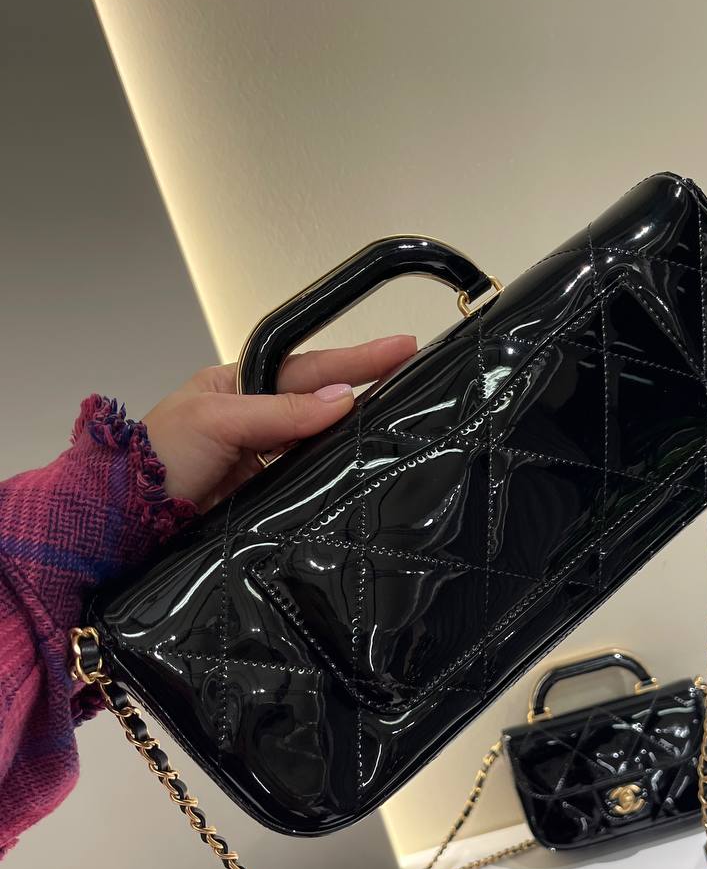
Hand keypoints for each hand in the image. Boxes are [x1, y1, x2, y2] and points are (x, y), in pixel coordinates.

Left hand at [145, 335, 416, 508]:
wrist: (128, 520)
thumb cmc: (157, 459)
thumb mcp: (218, 420)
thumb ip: (281, 410)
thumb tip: (341, 401)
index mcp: (238, 387)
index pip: (309, 367)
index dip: (356, 359)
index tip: (401, 348)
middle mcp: (256, 420)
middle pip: (322, 401)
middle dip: (367, 387)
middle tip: (415, 376)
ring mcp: (264, 459)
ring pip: (321, 440)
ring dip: (356, 433)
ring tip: (401, 419)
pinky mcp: (269, 496)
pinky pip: (311, 479)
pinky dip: (336, 473)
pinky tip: (362, 468)